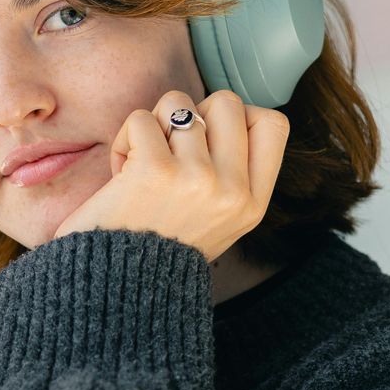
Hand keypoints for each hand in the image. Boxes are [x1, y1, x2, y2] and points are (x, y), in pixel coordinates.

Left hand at [51, 88, 289, 262]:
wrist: (116, 287)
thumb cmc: (157, 247)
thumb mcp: (217, 222)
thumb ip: (231, 175)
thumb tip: (221, 115)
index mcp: (252, 204)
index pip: (273, 125)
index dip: (239, 117)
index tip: (209, 138)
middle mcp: (232, 191)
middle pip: (226, 103)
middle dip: (191, 113)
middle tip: (170, 149)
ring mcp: (197, 179)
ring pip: (179, 104)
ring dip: (153, 126)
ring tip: (142, 163)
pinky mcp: (155, 171)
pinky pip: (141, 119)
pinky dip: (125, 139)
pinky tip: (122, 171)